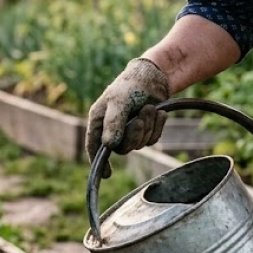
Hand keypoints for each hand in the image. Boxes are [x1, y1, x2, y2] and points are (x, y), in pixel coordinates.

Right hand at [85, 58, 170, 176]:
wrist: (153, 77)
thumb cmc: (130, 86)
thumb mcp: (118, 102)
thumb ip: (113, 123)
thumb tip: (109, 146)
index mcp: (99, 121)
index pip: (94, 146)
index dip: (98, 163)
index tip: (106, 175)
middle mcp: (112, 129)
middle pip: (122, 149)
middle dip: (134, 135)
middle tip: (141, 118)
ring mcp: (129, 131)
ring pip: (139, 144)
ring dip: (148, 127)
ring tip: (149, 108)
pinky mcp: (145, 130)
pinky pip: (152, 139)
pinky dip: (157, 127)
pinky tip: (159, 113)